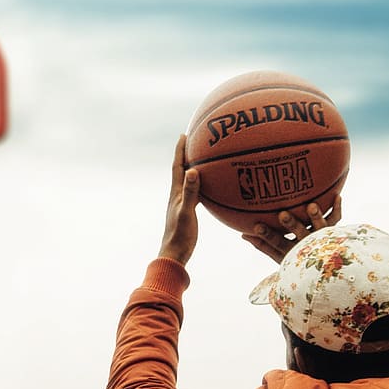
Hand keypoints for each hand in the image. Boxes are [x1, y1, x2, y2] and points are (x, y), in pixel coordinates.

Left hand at [159, 135, 199, 265]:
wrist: (175, 253)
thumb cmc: (179, 235)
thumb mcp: (186, 212)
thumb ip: (190, 193)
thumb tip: (192, 170)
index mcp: (175, 193)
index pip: (177, 166)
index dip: (180, 150)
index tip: (184, 134)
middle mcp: (177, 195)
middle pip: (182, 169)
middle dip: (187, 154)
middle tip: (195, 139)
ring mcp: (182, 203)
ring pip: (190, 180)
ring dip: (195, 168)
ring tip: (204, 157)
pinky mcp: (189, 211)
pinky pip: (197, 192)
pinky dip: (204, 184)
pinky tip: (213, 185)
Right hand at [241, 195, 342, 263]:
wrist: (325, 270)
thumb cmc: (296, 259)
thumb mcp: (278, 255)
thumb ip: (262, 245)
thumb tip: (242, 234)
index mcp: (293, 252)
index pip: (278, 244)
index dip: (267, 236)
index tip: (256, 226)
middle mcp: (308, 245)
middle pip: (300, 235)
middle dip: (292, 225)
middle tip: (283, 214)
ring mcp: (322, 239)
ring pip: (321, 228)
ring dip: (316, 217)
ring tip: (311, 205)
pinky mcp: (333, 232)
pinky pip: (336, 220)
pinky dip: (337, 209)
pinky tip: (337, 196)